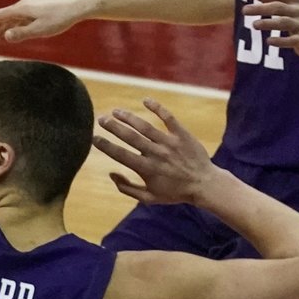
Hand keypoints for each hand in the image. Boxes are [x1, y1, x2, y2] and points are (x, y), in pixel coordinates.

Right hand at [0, 0, 88, 42]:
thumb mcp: (40, 29)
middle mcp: (24, 5)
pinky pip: (21, 18)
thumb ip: (22, 33)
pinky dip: (14, 25)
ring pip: (13, 17)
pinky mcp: (38, 9)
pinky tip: (14, 31)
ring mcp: (31, 6)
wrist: (77, 7)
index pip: (0, 15)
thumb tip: (5, 36)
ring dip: (4, 27)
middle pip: (5, 16)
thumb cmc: (59, 18)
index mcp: (22, 8)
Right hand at [92, 99, 217, 205]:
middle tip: (101, 119)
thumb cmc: (174, 192)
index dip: (106, 146)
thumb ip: (127, 188)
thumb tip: (111, 173)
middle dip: (113, 127)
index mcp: (146, 169)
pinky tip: (145, 100)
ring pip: (145, 126)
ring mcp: (169, 143)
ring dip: (128, 117)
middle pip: (130, 137)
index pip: (121, 155)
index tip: (94, 138)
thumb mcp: (149, 198)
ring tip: (116, 111)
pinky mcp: (182, 135)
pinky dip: (157, 107)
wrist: (204, 184)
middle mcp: (156, 154)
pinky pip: (168, 118)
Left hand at [242, 0, 298, 62]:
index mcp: (293, 0)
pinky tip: (268, 41)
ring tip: (254, 24)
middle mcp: (298, 11)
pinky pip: (290, 41)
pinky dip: (280, 41)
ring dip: (269, 23)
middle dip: (261, 8)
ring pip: (284, 22)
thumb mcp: (290, 7)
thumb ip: (272, 0)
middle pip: (278, 7)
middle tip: (245, 10)